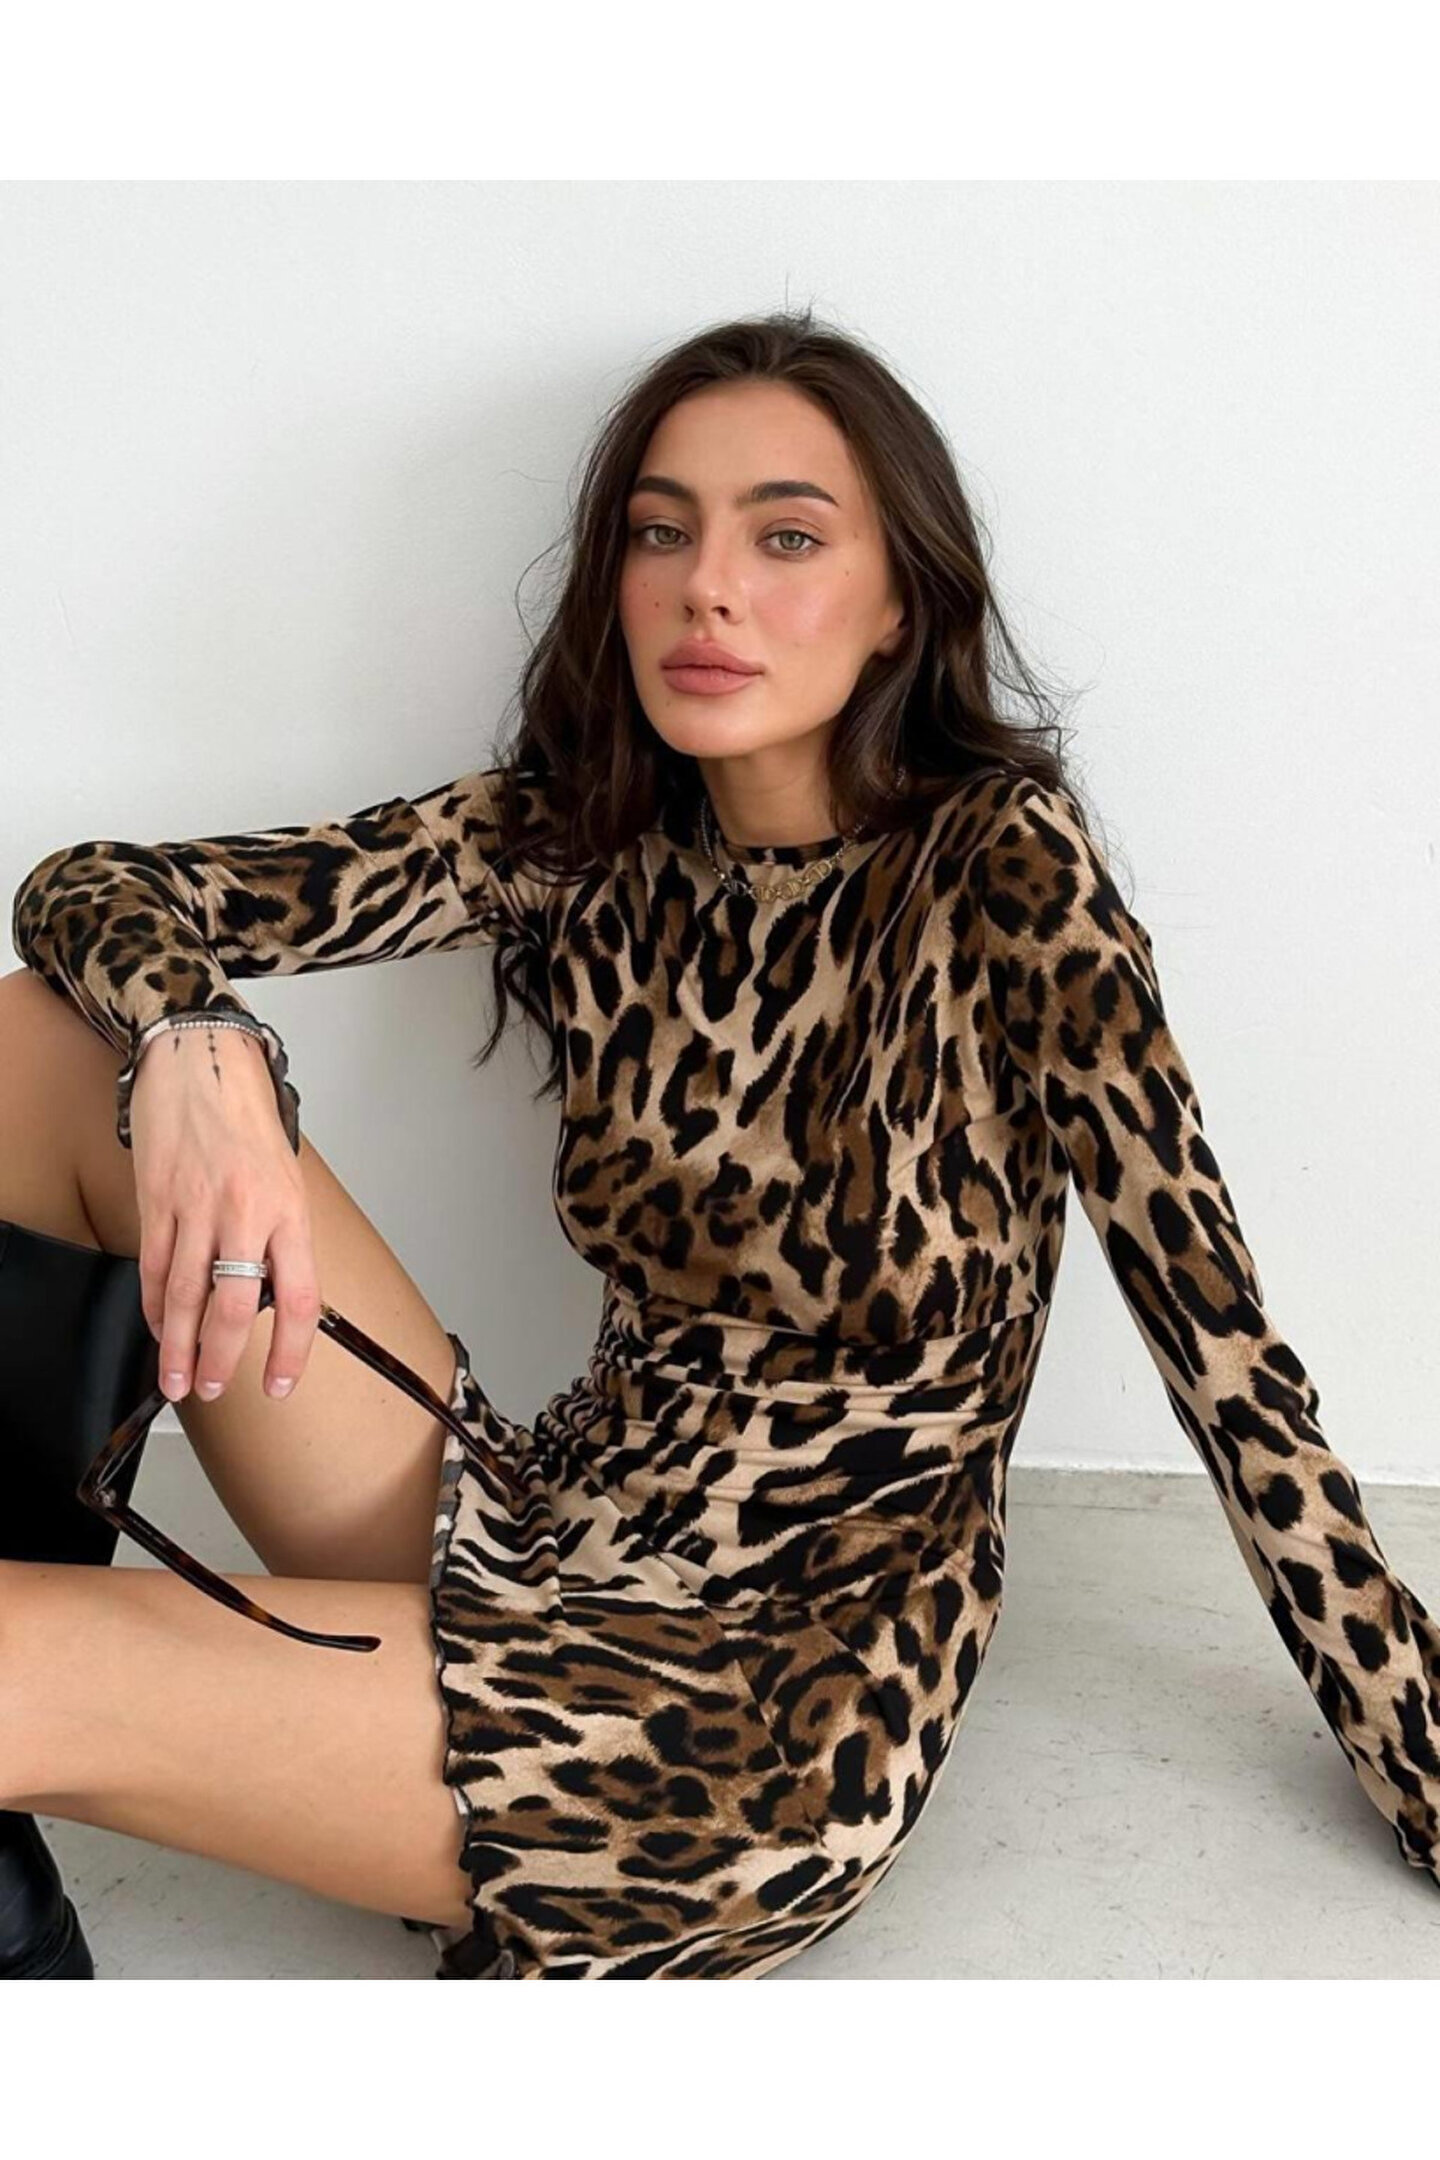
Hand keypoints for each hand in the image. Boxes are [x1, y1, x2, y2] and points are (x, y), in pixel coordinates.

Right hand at [129, 1025, 320, 1403]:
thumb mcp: (288, 1175)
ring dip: (178, 1345)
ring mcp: (196, 1207)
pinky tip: (156, 1325)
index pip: (298, 1297)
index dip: (290, 1349)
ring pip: (184, 1295)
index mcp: (289, 1210)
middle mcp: (245, 1212)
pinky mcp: (157, 1200)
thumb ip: (282, 1233)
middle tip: (212, 1389)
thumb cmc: (249, 1116)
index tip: (279, 1381)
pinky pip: (153, 1265)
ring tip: (177, 1378)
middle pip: (234, 1306)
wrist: (204, 1060)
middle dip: (222, 1359)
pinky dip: (153, 1304)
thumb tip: (277, 1291)